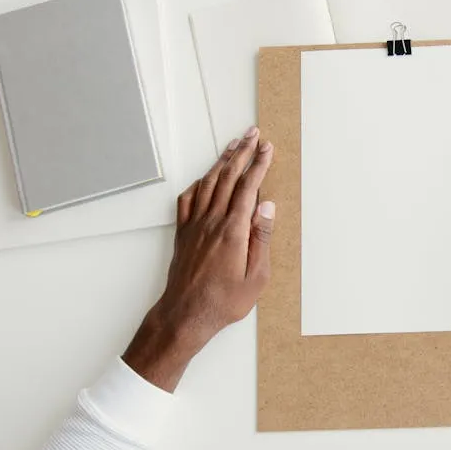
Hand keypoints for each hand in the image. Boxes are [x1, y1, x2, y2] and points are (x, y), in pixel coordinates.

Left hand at [123, 127, 275, 391]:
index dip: (259, 165)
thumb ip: (261, 238)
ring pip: (209, 183)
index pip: (248, 188)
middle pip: (228, 178)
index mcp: (233, 231)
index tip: (267, 148)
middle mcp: (212, 222)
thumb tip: (266, 207)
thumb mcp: (255, 276)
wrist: (186, 314)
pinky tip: (205, 178)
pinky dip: (199, 183)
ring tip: (232, 146)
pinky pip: (189, 199)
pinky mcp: (184, 233)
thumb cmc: (222, 301)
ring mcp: (195, 225)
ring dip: (222, 161)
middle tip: (252, 135)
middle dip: (242, 153)